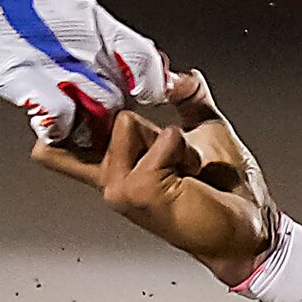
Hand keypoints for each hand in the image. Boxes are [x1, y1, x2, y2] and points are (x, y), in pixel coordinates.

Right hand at [0, 0, 167, 150]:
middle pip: (122, 95)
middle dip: (116, 109)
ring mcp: (57, 66)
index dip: (152, 82)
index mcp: (95, 21)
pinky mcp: (27, 84)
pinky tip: (49, 123)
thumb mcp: (66, 0)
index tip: (148, 93)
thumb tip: (122, 49)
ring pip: (97, 114)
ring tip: (76, 122)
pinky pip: (60, 122)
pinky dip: (59, 129)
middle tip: (102, 114)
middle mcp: (84, 45)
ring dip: (90, 125)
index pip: (146, 60)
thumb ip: (98, 28)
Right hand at [33, 72, 276, 284]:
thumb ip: (188, 94)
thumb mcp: (204, 126)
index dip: (53, 111)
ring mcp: (118, 188)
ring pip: (126, 122)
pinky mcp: (136, 191)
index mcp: (115, 166)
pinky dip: (185, 151)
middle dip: (136, 116)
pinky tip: (190, 177)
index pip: (56, 142)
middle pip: (99, 115)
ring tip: (186, 169)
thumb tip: (175, 72)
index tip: (60, 83)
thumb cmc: (224, 190)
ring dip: (170, 139)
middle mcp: (109, 179)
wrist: (248, 228)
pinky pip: (163, 140)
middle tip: (174, 153)